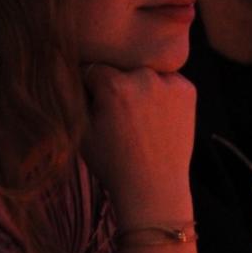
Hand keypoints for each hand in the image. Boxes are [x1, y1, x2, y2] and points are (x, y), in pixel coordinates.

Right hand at [80, 64, 195, 227]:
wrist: (154, 188)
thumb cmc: (113, 163)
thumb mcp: (81, 130)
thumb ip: (71, 93)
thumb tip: (64, 65)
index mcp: (113, 85)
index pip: (93, 69)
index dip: (90, 88)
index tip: (96, 107)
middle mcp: (143, 77)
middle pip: (121, 68)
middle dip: (116, 84)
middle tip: (119, 116)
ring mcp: (169, 82)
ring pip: (144, 72)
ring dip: (139, 85)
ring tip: (140, 118)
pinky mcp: (187, 90)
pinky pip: (167, 81)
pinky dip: (161, 92)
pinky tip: (157, 118)